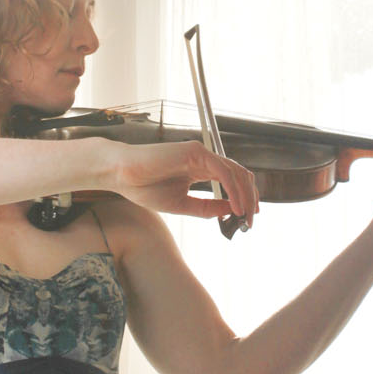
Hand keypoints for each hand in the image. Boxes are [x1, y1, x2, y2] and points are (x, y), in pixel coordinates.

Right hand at [108, 139, 259, 226]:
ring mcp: (201, 153)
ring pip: (236, 172)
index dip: (244, 198)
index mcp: (201, 169)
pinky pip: (224, 172)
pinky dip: (234, 190)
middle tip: (251, 221)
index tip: (247, 218)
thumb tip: (231, 211)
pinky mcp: (196, 152)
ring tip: (246, 217)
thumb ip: (205, 207)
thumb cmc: (144, 187)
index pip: (233, 181)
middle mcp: (205, 159)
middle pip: (240, 175)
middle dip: (250, 198)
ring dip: (245, 196)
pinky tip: (236, 207)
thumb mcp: (181, 204)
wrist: (121, 174)